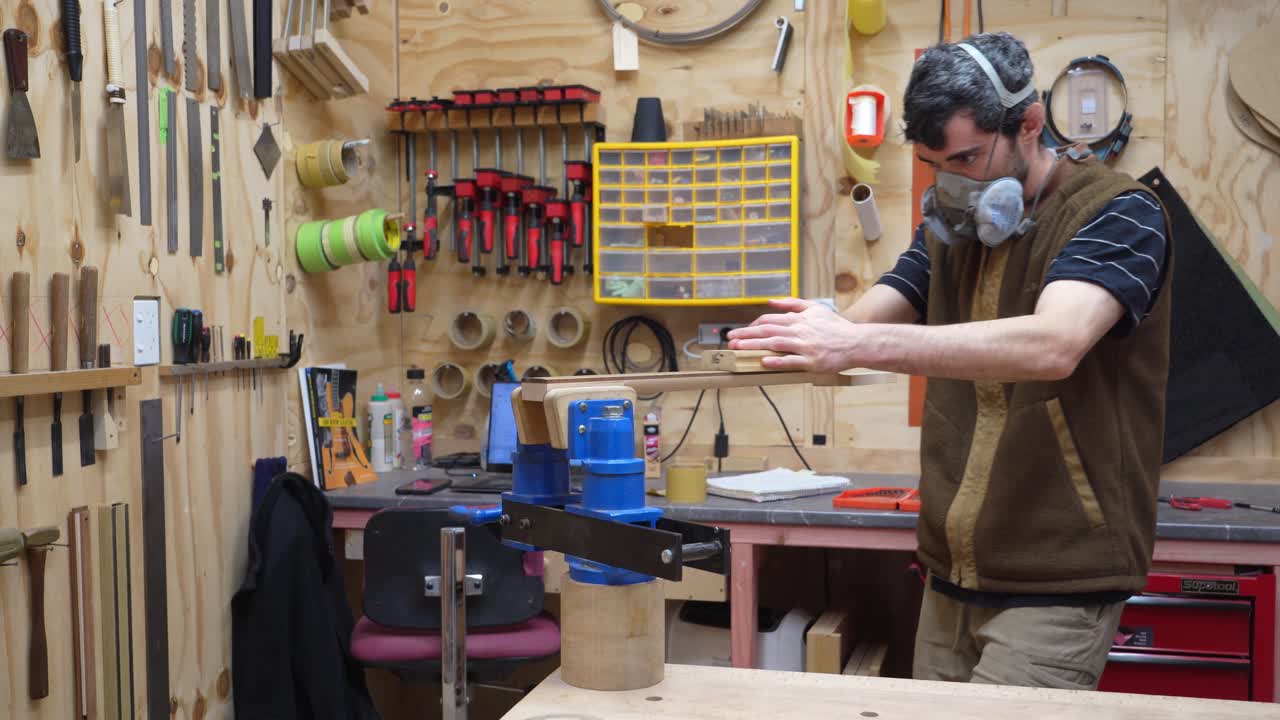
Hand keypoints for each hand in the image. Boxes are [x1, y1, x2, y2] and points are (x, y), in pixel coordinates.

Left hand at [726, 298, 859, 371]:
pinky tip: (763, 362)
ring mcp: (805, 347)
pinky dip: (776, 361)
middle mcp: (799, 331)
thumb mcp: (815, 308)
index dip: (752, 325)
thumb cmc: (835, 327)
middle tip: (730, 340)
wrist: (856, 342)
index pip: (769, 319)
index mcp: (799, 319)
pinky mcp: (812, 362)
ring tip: (738, 349)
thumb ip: (792, 304)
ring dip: (754, 346)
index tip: (741, 332)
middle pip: (767, 331)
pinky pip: (791, 361)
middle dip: (746, 335)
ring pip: (775, 344)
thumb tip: (771, 301)